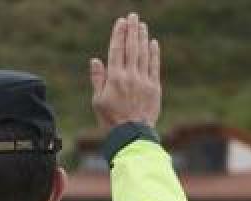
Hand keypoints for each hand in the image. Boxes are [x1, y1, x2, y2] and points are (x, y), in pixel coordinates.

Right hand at [89, 12, 161, 129]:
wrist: (130, 134)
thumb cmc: (110, 119)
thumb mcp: (97, 101)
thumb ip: (98, 79)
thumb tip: (95, 60)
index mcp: (114, 78)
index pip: (116, 50)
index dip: (118, 34)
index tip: (120, 22)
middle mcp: (130, 76)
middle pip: (131, 48)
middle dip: (132, 30)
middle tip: (133, 16)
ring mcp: (144, 81)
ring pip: (143, 54)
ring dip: (142, 38)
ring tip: (141, 25)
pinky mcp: (154, 87)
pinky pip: (154, 66)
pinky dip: (154, 53)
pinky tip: (152, 43)